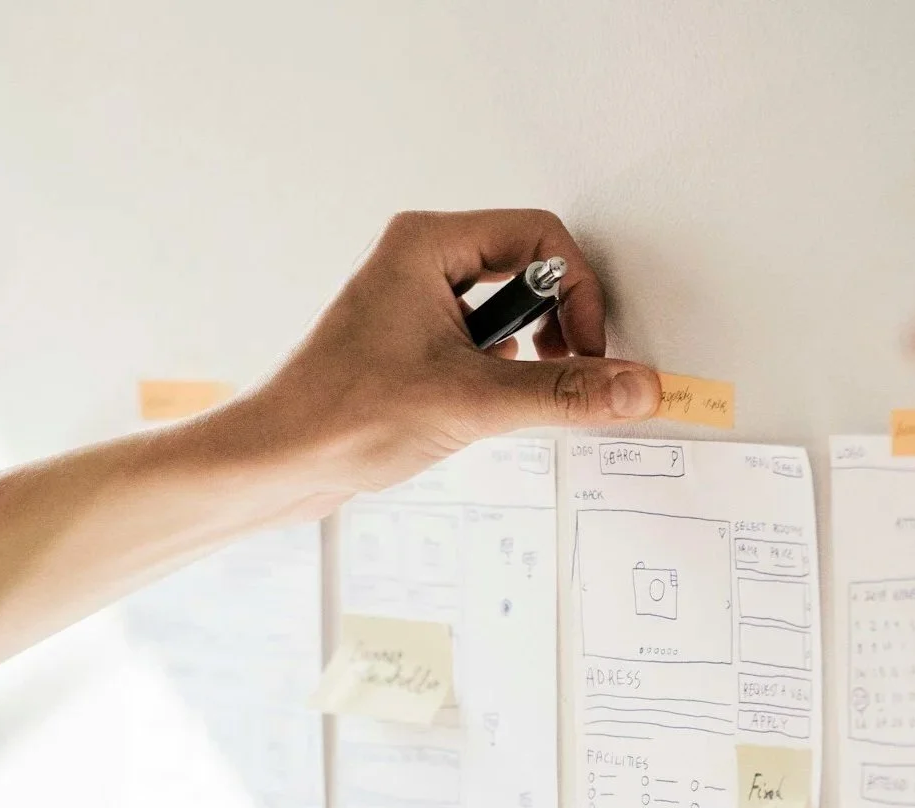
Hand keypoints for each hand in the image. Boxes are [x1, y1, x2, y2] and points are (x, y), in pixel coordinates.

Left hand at [230, 209, 660, 507]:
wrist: (280, 463)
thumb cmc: (340, 415)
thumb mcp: (471, 401)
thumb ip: (563, 393)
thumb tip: (634, 386)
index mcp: (426, 244)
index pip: (540, 237)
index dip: (579, 293)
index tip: (588, 351)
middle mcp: (420, 263)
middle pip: (529, 271)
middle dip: (557, 327)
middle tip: (561, 372)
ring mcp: (416, 305)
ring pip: (508, 315)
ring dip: (526, 358)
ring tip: (505, 397)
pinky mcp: (414, 348)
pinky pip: (483, 346)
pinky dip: (500, 378)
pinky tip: (480, 412)